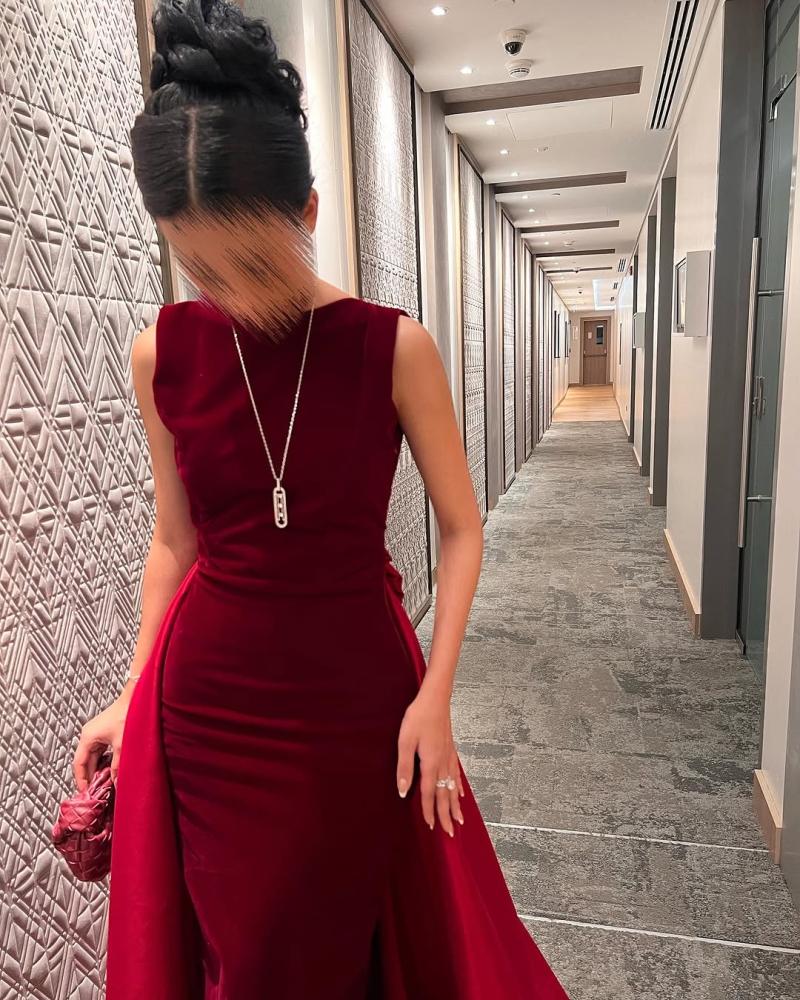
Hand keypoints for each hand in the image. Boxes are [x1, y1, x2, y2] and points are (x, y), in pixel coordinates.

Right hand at [72, 691, 131, 791]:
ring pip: (94, 756)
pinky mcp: (104, 732)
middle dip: (91, 776)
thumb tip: (116, 782)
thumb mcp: (122, 746)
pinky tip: (110, 769)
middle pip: (85, 760)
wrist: (137, 699)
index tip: (85, 792)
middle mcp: (89, 734)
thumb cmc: (127, 716)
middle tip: (96, 790)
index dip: (81, 779)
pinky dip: (104, 760)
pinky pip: (100, 751)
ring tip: (104, 782)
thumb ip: (117, 766)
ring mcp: (96, 733)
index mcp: (88, 737)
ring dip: (98, 768)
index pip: (79, 764)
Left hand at [396, 687, 464, 835]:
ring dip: (455, 805)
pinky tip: (460, 792)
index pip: (429, 793)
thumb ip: (404, 768)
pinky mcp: (451, 749)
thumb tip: (402, 791)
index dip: (429, 811)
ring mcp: (449, 756)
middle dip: (447, 815)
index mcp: (430, 763)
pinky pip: (456, 774)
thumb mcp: (405, 741)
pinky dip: (459, 787)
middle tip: (450, 832)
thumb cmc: (418, 717)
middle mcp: (443, 763)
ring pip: (453, 787)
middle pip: (445, 795)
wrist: (435, 699)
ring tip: (460, 819)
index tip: (431, 826)